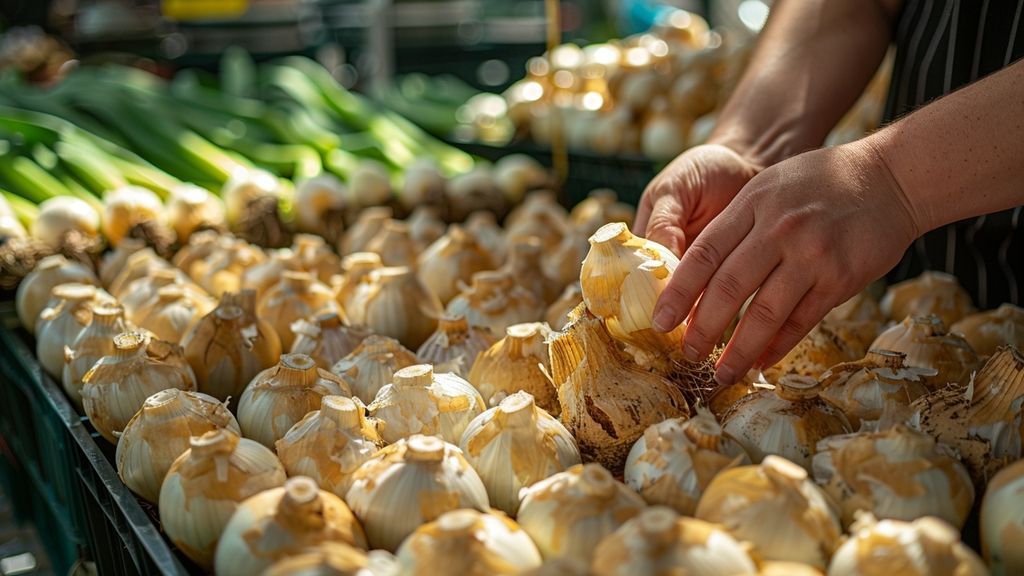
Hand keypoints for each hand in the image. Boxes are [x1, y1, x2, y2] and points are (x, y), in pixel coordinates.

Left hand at [651, 140, 921, 384]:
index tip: (660, 320)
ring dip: (739, 349)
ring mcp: (812, 255)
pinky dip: (778, 346)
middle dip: (702, 327)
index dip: (678, 291)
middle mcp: (779, 230)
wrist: (891, 179)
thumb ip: (735, 225)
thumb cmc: (821, 182)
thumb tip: (693, 274)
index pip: (704, 254)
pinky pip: (801, 321)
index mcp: (753, 205)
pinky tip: (761, 362)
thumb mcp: (769, 187)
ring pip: (764, 312)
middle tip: (686, 353)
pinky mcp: (840, 279)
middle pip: (728, 287)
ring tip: (722, 372)